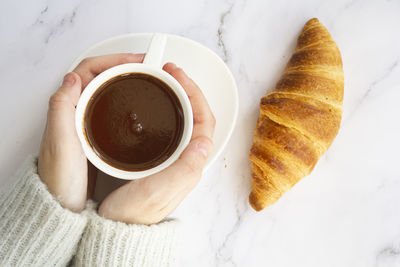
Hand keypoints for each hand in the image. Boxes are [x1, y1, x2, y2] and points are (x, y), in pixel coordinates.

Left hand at [38, 54, 144, 211]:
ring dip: (127, 81)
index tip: (138, 61)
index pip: (89, 69)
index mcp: (66, 107)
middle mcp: (75, 111)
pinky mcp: (95, 134)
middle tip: (148, 68)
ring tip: (147, 81)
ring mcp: (86, 121)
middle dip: (124, 66)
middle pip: (101, 76)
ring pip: (108, 90)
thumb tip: (72, 77)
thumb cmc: (61, 178)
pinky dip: (126, 100)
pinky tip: (139, 108)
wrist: (63, 205)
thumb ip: (62, 108)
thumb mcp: (61, 142)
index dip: (114, 59)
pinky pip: (112, 107)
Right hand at [98, 63, 215, 224]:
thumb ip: (185, 167)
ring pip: (185, 120)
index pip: (204, 121)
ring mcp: (175, 159)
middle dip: (188, 90)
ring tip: (165, 81)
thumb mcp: (160, 190)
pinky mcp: (162, 159)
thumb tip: (205, 141)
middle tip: (171, 71)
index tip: (178, 76)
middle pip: (197, 116)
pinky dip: (168, 110)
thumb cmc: (136, 213)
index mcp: (191, 164)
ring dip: (179, 98)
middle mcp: (187, 160)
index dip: (194, 94)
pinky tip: (156, 106)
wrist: (118, 229)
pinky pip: (172, 128)